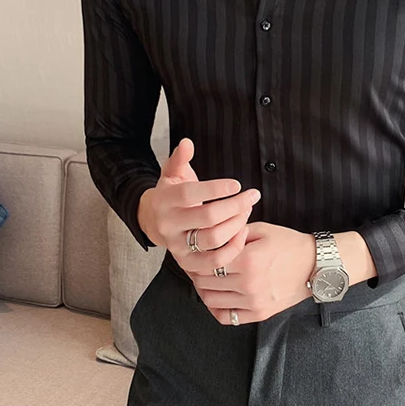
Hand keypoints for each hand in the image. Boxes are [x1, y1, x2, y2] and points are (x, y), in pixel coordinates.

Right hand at [137, 138, 260, 271]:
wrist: (153, 222)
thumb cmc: (170, 195)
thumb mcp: (171, 174)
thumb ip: (179, 158)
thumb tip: (187, 143)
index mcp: (164, 201)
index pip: (190, 194)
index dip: (215, 189)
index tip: (237, 184)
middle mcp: (169, 225)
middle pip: (207, 217)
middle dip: (235, 206)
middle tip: (251, 197)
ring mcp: (178, 246)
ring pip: (213, 239)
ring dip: (236, 225)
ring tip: (247, 212)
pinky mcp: (187, 263)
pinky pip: (214, 262)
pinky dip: (232, 249)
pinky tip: (242, 232)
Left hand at [187, 221, 316, 324]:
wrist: (315, 266)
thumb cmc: (290, 245)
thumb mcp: (262, 230)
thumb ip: (235, 231)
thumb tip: (214, 233)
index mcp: (248, 260)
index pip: (208, 260)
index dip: (198, 255)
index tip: (196, 252)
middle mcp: (248, 283)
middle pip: (206, 281)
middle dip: (197, 272)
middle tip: (196, 266)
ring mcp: (253, 302)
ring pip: (211, 301)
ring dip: (204, 290)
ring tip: (206, 280)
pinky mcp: (259, 314)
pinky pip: (227, 317)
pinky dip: (217, 308)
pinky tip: (218, 296)